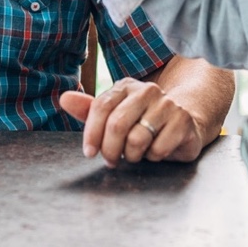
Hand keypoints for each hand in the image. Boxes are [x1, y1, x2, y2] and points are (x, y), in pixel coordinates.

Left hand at [60, 80, 205, 165]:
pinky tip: (156, 150)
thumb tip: (64, 98)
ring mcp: (168, 104)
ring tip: (136, 153)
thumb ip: (89, 110)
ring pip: (137, 140)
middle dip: (110, 149)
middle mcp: (147, 90)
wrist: (183, 123)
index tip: (89, 153)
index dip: (91, 134)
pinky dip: (153, 157)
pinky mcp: (183, 121)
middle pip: (117, 124)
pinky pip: (158, 149)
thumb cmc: (142, 122)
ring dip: (133, 155)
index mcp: (126, 86)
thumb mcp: (114, 115)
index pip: (101, 107)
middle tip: (112, 160)